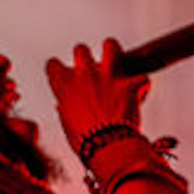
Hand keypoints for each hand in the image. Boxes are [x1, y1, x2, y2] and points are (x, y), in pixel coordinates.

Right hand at [44, 39, 150, 153]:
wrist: (109, 148)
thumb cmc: (86, 141)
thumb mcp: (67, 124)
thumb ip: (67, 109)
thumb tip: (66, 107)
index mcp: (64, 84)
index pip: (53, 65)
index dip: (58, 71)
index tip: (63, 77)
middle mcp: (85, 74)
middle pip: (81, 50)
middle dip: (85, 58)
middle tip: (90, 72)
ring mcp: (109, 75)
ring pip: (110, 45)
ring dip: (113, 52)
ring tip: (115, 62)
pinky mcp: (130, 82)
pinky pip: (141, 76)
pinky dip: (140, 83)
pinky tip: (139, 91)